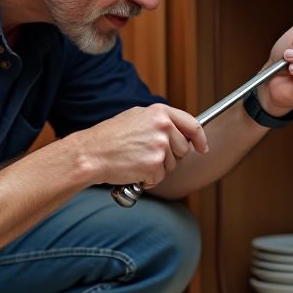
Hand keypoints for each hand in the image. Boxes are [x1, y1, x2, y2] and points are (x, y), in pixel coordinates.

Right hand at [74, 104, 207, 188]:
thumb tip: (176, 132)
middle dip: (169, 157)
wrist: (91, 153)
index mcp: (159, 112)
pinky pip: (159, 178)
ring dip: (156, 168)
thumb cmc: (109, 138)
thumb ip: (158, 122)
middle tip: (147, 155)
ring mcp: (160, 146)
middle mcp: (163, 127)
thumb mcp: (135, 118)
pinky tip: (133, 170)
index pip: (192, 125)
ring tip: (135, 160)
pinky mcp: (154, 165)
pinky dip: (148, 179)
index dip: (199, 139)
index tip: (202, 148)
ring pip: (171, 165)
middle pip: (183, 149)